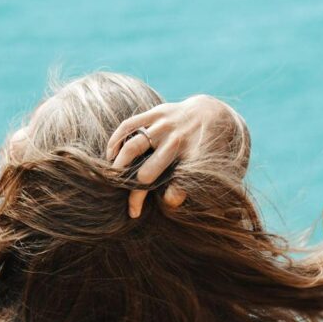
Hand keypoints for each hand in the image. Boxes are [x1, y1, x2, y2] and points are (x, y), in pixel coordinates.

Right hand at [106, 95, 247, 217]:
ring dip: (119, 167)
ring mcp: (165, 125)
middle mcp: (178, 140)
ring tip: (114, 181)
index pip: (179, 182)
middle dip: (136, 192)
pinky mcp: (156, 112)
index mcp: (195, 156)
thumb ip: (192, 186)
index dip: (170, 197)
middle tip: (131, 208)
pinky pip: (129, 126)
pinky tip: (111, 156)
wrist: (211, 112)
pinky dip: (116, 141)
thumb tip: (171, 202)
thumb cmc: (208, 149)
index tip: (155, 208)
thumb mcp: (210, 169)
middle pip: (148, 172)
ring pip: (133, 147)